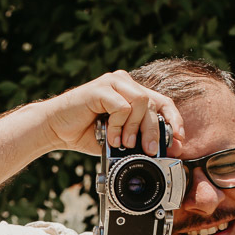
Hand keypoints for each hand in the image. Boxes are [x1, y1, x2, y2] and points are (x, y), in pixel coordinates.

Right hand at [37, 70, 185, 158]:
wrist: (55, 129)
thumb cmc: (83, 133)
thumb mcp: (117, 139)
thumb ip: (136, 139)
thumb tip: (157, 150)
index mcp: (131, 94)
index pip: (162, 102)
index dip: (174, 121)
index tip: (178, 141)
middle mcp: (124, 84)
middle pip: (154, 104)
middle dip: (155, 131)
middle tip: (150, 150)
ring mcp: (112, 83)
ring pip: (141, 102)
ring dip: (136, 127)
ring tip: (124, 143)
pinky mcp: (101, 88)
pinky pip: (122, 105)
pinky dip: (119, 124)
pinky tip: (109, 135)